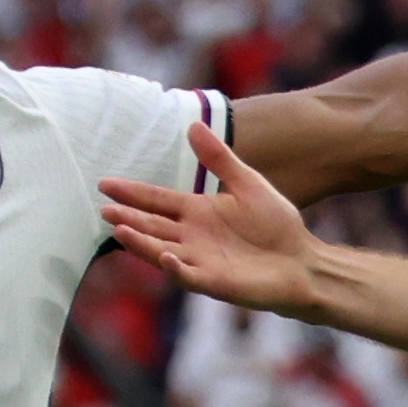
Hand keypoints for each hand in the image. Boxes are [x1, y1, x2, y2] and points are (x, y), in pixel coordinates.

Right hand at [101, 124, 331, 316]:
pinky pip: (190, 275)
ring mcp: (201, 260)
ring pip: (162, 250)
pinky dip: (176, 268)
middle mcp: (192, 237)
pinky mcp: (215, 282)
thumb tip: (193, 124)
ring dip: (141, 242)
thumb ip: (220, 159)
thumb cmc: (276, 224)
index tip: (106, 184)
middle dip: (129, 218)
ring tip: (120, 230)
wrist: (302, 260)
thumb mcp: (247, 183)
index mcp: (197, 212)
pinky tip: (167, 257)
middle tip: (105, 209)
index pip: (157, 200)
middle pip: (153, 226)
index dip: (133, 193)